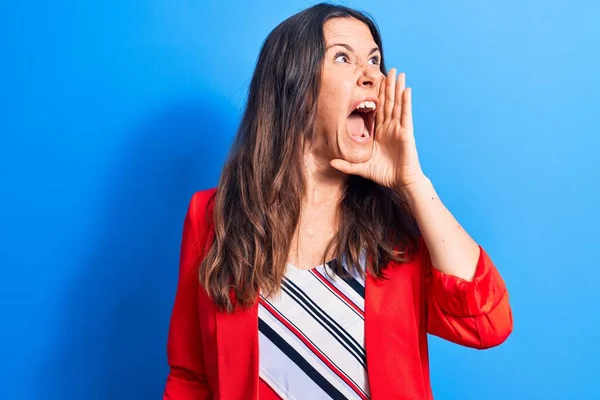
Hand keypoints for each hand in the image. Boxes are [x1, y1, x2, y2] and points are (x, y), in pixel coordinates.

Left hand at [330, 69, 426, 190]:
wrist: (401, 183)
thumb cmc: (384, 175)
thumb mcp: (361, 168)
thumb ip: (347, 165)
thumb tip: (330, 163)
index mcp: (379, 132)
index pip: (377, 110)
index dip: (376, 95)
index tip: (373, 82)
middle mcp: (389, 128)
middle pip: (388, 102)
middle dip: (388, 86)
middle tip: (388, 69)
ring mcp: (399, 129)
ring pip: (397, 104)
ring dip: (397, 88)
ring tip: (398, 73)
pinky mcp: (406, 133)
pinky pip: (406, 114)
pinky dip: (406, 102)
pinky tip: (406, 89)